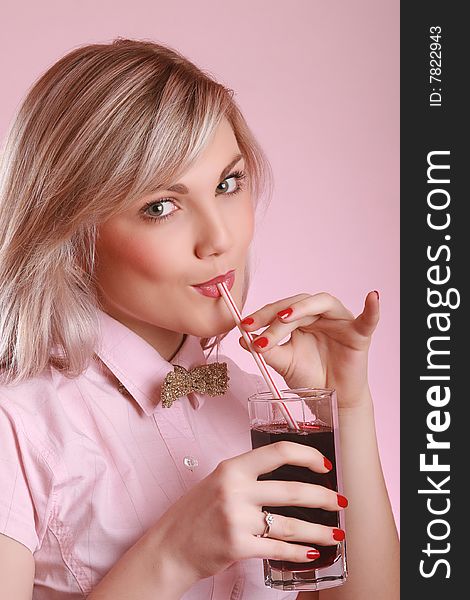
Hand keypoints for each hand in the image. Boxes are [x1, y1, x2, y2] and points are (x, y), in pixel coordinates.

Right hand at [149, 442, 346, 583]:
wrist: (170, 547)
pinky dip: (299, 552)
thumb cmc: (195, 513)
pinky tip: (312, 552)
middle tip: (340, 502)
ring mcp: (236, 519)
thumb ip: (248, 476)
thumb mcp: (218, 482)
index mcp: (232, 468)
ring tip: (336, 533)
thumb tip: (288, 476)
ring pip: (291, 524)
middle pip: (292, 490)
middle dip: (324, 497)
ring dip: (319, 530)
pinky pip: (278, 549)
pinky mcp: (238, 546)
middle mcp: (235, 490)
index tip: (324, 465)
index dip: (307, 456)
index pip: (278, 453)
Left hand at [239, 291, 379, 408]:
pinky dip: (372, 309)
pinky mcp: (359, 334)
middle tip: (256, 328)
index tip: (243, 325)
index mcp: (301, 320)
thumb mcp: (283, 363)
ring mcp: (340, 322)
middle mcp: (320, 316)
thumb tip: (242, 339)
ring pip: (322, 303)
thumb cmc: (310, 378)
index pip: (280, 309)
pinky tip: (372, 297)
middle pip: (297, 305)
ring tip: (285, 317)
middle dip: (274, 316)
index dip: (262, 315)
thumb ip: (267, 350)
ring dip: (302, 307)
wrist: (331, 401)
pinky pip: (368, 319)